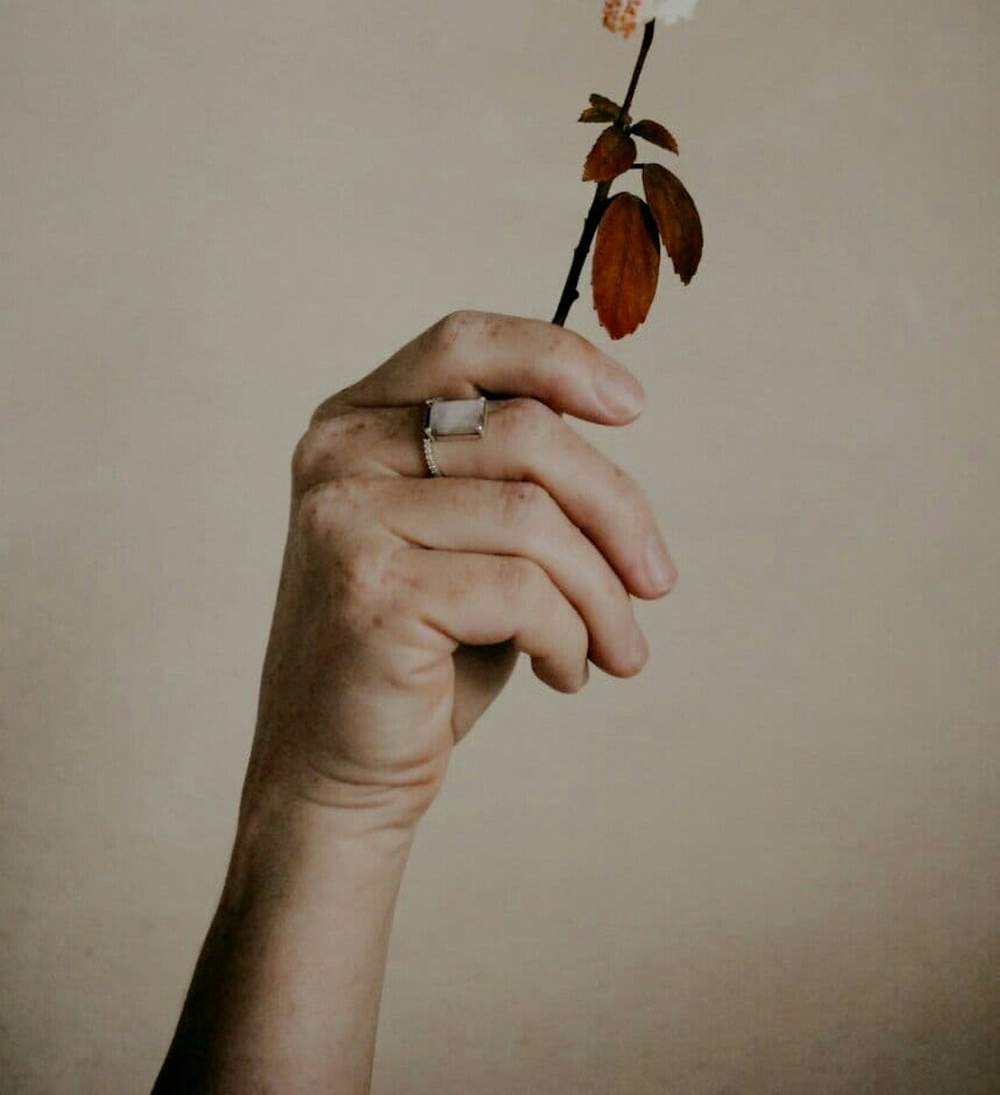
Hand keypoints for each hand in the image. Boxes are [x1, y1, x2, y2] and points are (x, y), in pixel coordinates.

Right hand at [241, 311, 677, 837]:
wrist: (336, 774)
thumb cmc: (421, 651)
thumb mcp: (468, 538)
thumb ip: (511, 470)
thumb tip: (616, 412)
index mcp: (355, 421)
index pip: (465, 343)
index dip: (557, 358)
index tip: (632, 406)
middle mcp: (339, 454)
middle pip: (526, 431)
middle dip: (616, 508)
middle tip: (657, 581)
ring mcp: (346, 518)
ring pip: (534, 517)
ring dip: (601, 593)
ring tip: (617, 649)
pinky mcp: (371, 590)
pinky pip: (522, 590)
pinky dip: (569, 636)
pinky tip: (564, 673)